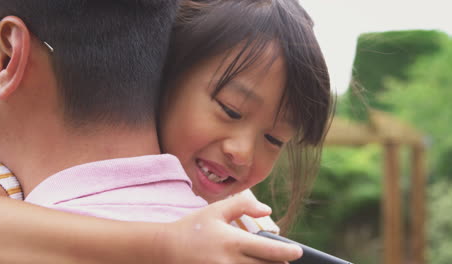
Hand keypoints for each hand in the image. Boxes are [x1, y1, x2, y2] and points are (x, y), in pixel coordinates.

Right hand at [162, 194, 301, 263]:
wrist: (166, 249)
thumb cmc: (193, 227)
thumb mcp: (216, 210)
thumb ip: (243, 206)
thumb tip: (267, 211)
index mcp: (232, 241)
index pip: (269, 251)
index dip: (288, 252)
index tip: (298, 252)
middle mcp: (230, 262)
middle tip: (286, 262)